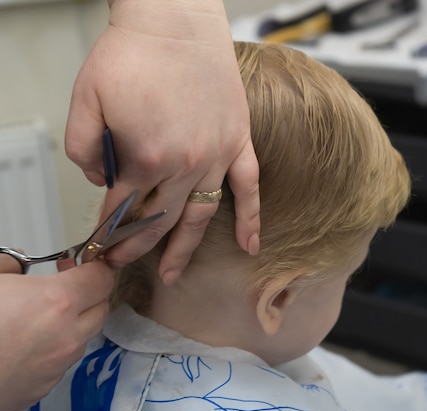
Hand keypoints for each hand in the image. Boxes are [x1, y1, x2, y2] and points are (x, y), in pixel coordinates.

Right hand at [0, 255, 112, 410]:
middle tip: (63, 285)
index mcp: (56, 303)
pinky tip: (25, 344)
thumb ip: (7, 264)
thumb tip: (15, 262)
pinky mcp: (43, 388)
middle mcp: (67, 336)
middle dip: (87, 294)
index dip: (93, 268)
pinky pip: (61, 362)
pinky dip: (53, 350)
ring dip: (72, 323)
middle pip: (100, 308)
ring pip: (82, 337)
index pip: (101, 278)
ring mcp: (57, 366)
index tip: (83, 264)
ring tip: (38, 316)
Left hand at [65, 0, 259, 283]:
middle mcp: (184, 165)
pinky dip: (250, 219)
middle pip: (158, 220)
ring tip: (172, 275)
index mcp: (146, 157)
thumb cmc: (133, 53)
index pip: (122, 208)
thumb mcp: (86, 99)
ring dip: (182, 249)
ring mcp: (216, 157)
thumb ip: (83, 149)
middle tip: (122, 262)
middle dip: (135, 246)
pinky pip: (249, 189)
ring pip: (199, 215)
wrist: (176, 23)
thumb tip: (98, 179)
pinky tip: (249, 246)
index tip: (100, 245)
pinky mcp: (238, 144)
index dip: (107, 230)